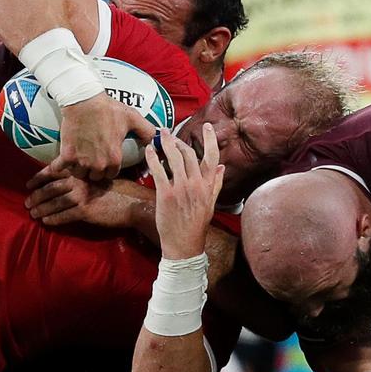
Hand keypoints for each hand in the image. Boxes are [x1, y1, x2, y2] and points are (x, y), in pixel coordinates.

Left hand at [25, 171, 149, 227]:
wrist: (134, 203)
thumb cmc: (120, 190)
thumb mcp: (100, 177)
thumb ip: (84, 177)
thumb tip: (68, 183)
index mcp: (81, 171)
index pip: (53, 171)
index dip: (38, 178)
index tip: (28, 184)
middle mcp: (78, 181)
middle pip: (50, 188)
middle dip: (36, 195)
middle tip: (26, 202)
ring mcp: (81, 195)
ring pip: (54, 203)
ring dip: (41, 209)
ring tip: (33, 214)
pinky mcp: (84, 211)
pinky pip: (63, 216)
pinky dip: (53, 220)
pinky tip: (47, 222)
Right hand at [55, 94, 154, 180]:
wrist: (83, 100)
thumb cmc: (108, 108)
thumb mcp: (133, 118)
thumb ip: (147, 131)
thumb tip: (155, 141)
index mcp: (114, 159)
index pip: (111, 175)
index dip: (108, 169)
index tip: (105, 163)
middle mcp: (98, 164)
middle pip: (95, 177)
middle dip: (94, 171)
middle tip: (91, 161)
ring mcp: (81, 161)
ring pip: (79, 174)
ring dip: (78, 169)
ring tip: (78, 160)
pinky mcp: (67, 155)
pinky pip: (60, 168)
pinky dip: (60, 166)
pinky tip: (63, 161)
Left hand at [144, 123, 222, 259]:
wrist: (184, 244)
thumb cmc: (196, 226)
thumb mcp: (211, 204)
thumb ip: (215, 184)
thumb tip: (221, 168)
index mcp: (208, 186)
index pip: (212, 157)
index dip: (210, 139)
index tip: (207, 127)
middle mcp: (196, 184)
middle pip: (189, 154)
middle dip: (179, 140)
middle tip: (170, 133)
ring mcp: (181, 188)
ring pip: (174, 158)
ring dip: (166, 143)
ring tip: (160, 134)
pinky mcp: (166, 194)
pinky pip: (158, 170)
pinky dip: (153, 157)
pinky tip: (149, 149)